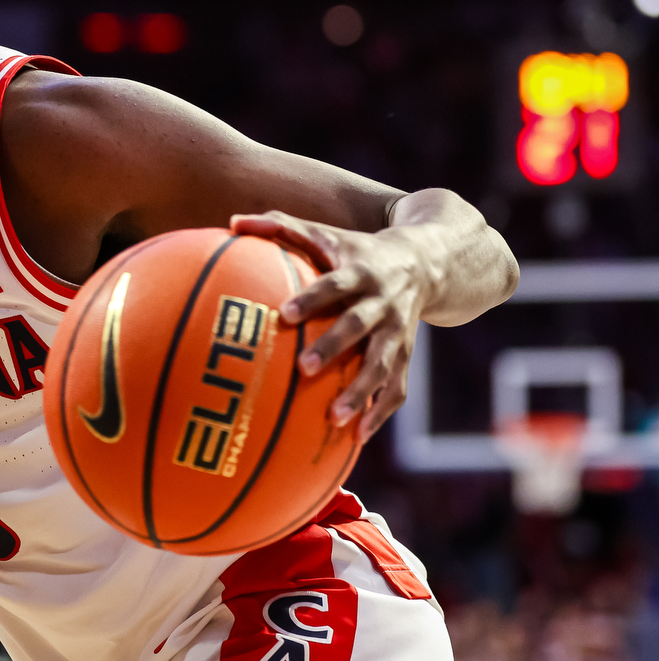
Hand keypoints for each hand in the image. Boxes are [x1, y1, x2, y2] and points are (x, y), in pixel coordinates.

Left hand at [230, 210, 429, 442]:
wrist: (428, 262)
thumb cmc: (356, 249)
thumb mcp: (325, 232)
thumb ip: (280, 226)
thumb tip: (232, 222)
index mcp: (361, 271)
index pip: (335, 284)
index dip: (312, 298)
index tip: (284, 314)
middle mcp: (384, 302)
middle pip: (360, 326)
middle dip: (335, 347)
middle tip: (304, 368)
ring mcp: (400, 332)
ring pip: (384, 365)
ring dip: (361, 392)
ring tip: (334, 418)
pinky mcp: (408, 356)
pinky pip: (398, 389)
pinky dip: (380, 414)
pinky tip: (357, 438)